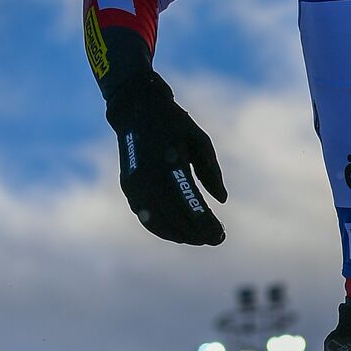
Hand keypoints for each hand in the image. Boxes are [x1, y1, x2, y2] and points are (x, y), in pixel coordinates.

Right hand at [105, 71, 226, 245]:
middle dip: (196, 233)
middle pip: (174, 218)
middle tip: (216, 239)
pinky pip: (145, 215)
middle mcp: (149, 178)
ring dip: (179, 235)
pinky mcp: (128, 187)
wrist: (137, 110)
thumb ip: (211, 171)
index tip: (221, 235)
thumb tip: (222, 200)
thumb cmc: (175, 124)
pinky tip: (177, 233)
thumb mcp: (200, 140)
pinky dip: (161, 228)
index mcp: (170, 164)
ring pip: (157, 221)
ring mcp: (135, 184)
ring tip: (199, 239)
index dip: (205, 224)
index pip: (190, 204)